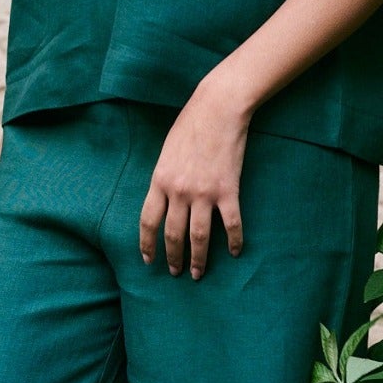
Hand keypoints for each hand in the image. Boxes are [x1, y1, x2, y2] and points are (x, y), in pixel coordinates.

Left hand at [140, 75, 252, 277]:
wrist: (218, 109)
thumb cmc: (190, 125)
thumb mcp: (167, 152)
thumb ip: (164, 179)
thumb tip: (164, 202)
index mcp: (160, 180)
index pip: (148, 221)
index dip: (147, 244)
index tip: (148, 260)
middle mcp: (179, 191)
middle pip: (172, 234)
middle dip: (173, 257)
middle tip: (176, 272)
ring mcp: (204, 193)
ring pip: (199, 236)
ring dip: (198, 258)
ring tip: (198, 273)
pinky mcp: (228, 191)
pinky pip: (230, 224)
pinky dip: (233, 241)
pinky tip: (234, 252)